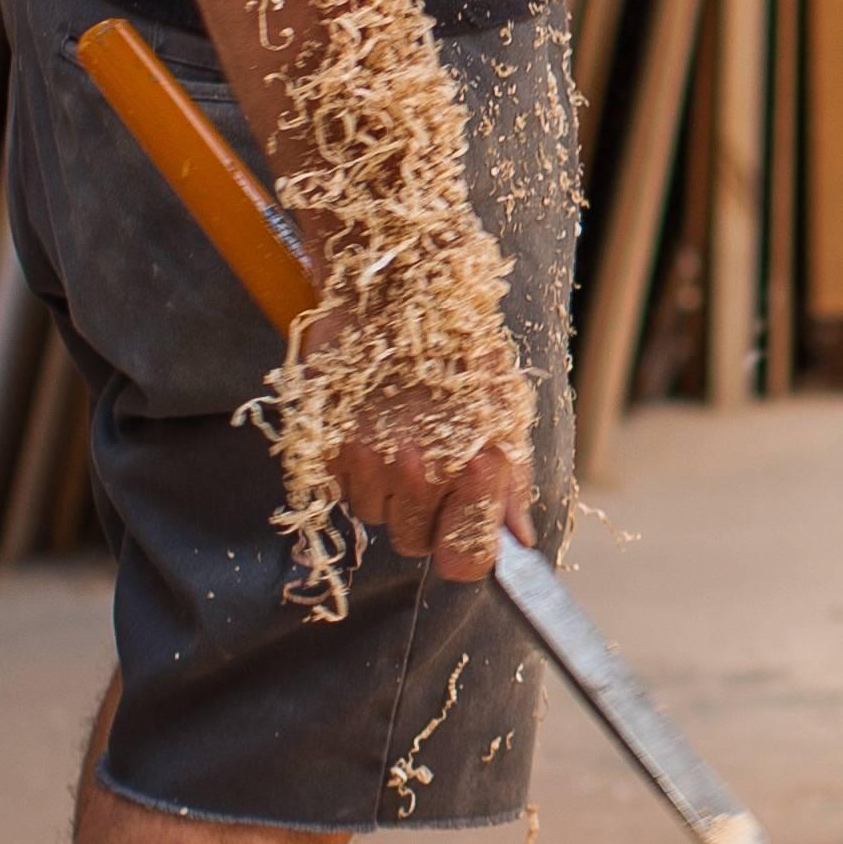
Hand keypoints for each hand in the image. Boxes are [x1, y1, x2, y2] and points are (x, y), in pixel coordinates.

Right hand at [302, 295, 534, 589]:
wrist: (397, 283)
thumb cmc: (457, 341)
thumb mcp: (504, 408)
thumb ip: (511, 482)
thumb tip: (516, 540)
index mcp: (476, 464)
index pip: (465, 560)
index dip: (465, 552)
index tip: (463, 535)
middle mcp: (419, 469)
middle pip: (414, 542)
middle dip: (425, 515)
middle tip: (431, 465)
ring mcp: (366, 459)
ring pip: (375, 515)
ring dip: (387, 490)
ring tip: (399, 433)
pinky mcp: (326, 444)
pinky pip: (341, 488)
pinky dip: (353, 469)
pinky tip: (369, 425)